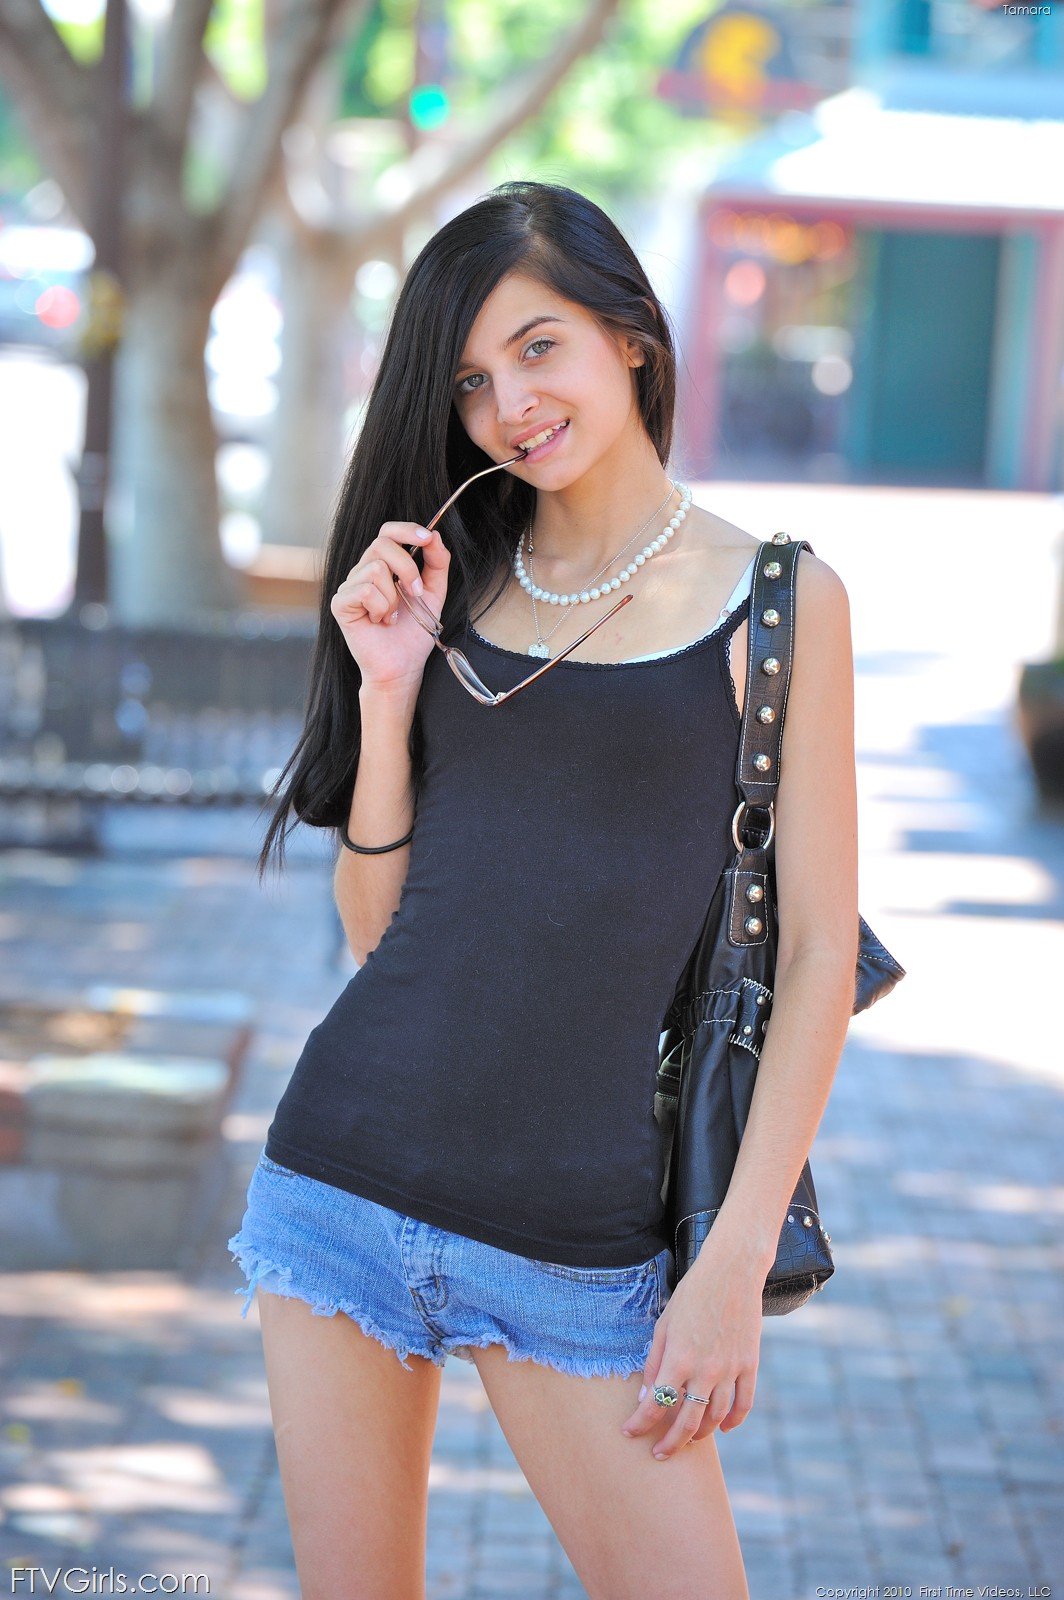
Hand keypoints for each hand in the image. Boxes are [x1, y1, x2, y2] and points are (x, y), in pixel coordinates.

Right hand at [331, 522, 451, 693]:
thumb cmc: (413, 632)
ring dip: (394, 598)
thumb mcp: (434, 593)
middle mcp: (363, 571)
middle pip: (382, 543)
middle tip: (417, 594)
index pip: (388, 532)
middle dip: (407, 568)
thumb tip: (434, 535)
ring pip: (376, 569)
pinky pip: (365, 590)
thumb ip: (436, 563)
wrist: (403, 667)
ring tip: (392, 617)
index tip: (427, 538)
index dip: (406, 529)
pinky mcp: (340, 603)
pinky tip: (380, 621)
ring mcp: (349, 586)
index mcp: (384, 565)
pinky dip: (381, 608)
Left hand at [620, 1241, 764, 1460]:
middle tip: (659, 1454)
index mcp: (678, 1358)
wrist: (732, 1272)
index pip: (656, 1405)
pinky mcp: (750, 1365)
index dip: (640, 1424)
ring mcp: (730, 1369)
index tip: (629, 1432)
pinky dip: (734, 1421)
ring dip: (700, 1435)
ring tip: (688, 1439)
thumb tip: (647, 1397)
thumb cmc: (691, 1294)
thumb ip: (654, 1362)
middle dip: (670, 1444)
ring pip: (716, 1419)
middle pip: (687, 1423)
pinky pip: (743, 1404)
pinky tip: (724, 1428)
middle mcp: (705, 1370)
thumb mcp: (663, 1324)